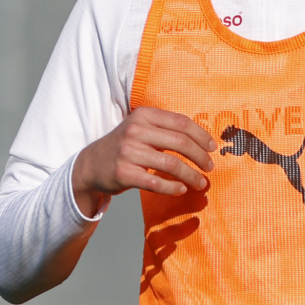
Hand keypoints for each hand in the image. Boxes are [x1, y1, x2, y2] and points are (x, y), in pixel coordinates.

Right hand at [71, 107, 216, 217]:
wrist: (92, 164)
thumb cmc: (126, 146)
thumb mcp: (141, 127)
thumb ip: (166, 128)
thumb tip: (204, 140)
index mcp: (144, 115)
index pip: (181, 122)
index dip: (201, 136)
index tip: (213, 148)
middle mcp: (135, 130)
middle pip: (180, 142)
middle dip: (200, 156)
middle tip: (210, 167)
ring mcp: (128, 152)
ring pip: (171, 164)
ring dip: (191, 175)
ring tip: (201, 182)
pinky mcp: (124, 173)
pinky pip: (155, 182)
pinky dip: (172, 187)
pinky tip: (181, 189)